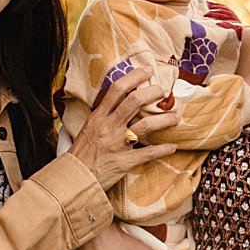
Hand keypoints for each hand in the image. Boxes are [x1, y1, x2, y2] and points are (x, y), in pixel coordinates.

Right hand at [65, 66, 183, 189]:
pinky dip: (162, 149)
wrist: (74, 178)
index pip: (117, 90)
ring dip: (164, 119)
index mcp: (98, 117)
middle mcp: (108, 127)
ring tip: (175, 117)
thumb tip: (119, 102)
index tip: (148, 71)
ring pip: (146, 125)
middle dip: (152, 93)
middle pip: (134, 101)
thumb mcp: (88, 129)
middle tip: (163, 92)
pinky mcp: (124, 161)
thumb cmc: (81, 154)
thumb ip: (104, 116)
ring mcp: (117, 144)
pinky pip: (148, 153)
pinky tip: (173, 146)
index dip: (134, 77)